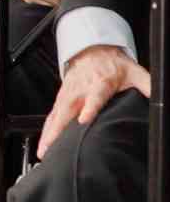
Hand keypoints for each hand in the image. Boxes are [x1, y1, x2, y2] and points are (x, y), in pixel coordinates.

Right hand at [37, 43, 150, 158]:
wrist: (94, 50)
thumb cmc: (114, 65)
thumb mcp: (136, 72)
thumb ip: (148, 86)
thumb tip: (161, 100)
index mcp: (101, 82)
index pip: (95, 96)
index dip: (89, 107)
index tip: (83, 119)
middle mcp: (81, 88)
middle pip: (68, 109)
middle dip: (58, 128)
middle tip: (51, 146)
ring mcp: (69, 93)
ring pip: (56, 114)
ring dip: (48, 132)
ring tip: (43, 151)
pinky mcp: (62, 97)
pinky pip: (52, 114)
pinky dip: (46, 129)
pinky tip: (43, 143)